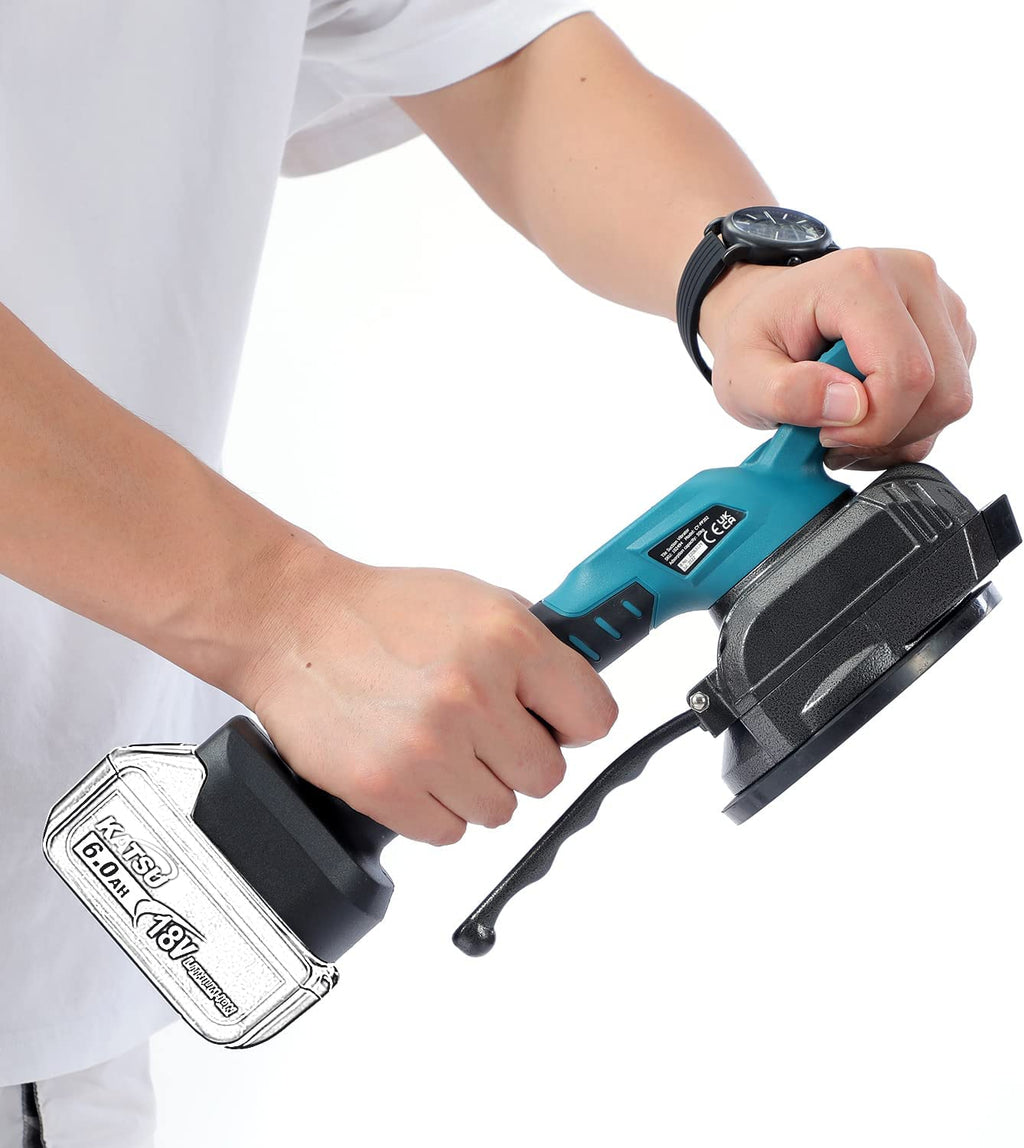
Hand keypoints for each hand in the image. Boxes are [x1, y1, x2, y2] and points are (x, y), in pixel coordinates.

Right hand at [236, 546, 617, 844]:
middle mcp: (474, 694)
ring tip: (439, 742)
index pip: (594, 718)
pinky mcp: (387, 788)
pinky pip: (449, 832)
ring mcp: (431, 746)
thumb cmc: (381, 613)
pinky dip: (434, 808)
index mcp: (508, 640)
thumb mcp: (477, 601)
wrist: (293, 624)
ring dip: (475, 784)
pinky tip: (412, 765)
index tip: (555, 721)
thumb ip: (535, 649)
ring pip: (500, 810)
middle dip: (520, 756)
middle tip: (484, 730)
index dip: (573, 722)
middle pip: (548, 774)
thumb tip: (575, 692)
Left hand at [698, 248, 975, 469]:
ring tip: (845, 426)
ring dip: (898, 433)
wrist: (765, 312)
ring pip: (950, 401)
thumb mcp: (741, 375)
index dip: (871, 426)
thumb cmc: (755, 338)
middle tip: (833, 437)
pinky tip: (866, 415)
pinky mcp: (950, 330)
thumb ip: (787, 394)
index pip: (905, 373)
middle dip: (887, 434)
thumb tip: (853, 408)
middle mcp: (914, 278)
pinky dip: (909, 424)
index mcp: (861, 277)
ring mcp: (940, 303)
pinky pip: (948, 398)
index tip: (824, 435)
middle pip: (942, 393)